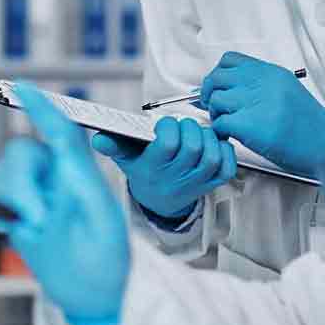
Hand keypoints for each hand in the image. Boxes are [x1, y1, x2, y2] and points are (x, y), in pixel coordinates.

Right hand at [0, 82, 129, 324]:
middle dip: (21, 183)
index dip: (41, 106)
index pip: (58, 129)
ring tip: (35, 228)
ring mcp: (37, 198)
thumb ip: (77, 168)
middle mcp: (57, 180)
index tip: (23, 88)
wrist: (95, 297)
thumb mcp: (97, 211)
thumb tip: (60, 133)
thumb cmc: (107, 260)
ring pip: (2, 173)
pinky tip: (12, 226)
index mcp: (80, 174)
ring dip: (11, 198)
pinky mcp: (18, 217)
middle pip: (22, 152)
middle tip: (38, 219)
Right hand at [93, 116, 235, 221]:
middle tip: (183, 126)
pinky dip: (225, 152)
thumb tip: (98, 139)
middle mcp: (177, 177)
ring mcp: (197, 182)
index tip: (164, 124)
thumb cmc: (144, 171)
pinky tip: (214, 144)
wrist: (160, 200)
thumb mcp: (126, 159)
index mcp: (155, 168)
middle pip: (193, 148)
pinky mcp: (213, 183)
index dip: (169, 128)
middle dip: (190, 129)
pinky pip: (227, 167)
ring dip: (208, 138)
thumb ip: (113, 146)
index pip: (168, 144)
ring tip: (198, 133)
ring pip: (212, 156)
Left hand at [201, 53, 324, 176]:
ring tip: (225, 123)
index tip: (219, 87)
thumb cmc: (309, 125)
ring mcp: (256, 102)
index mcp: (272, 73)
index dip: (219, 74)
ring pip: (216, 98)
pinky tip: (229, 135)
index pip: (230, 60)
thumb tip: (230, 87)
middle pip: (217, 77)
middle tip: (214, 106)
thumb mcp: (287, 91)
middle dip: (209, 92)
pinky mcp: (250, 124)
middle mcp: (263, 83)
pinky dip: (220, 130)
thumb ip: (260, 85)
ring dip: (215, 113)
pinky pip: (220, 122)